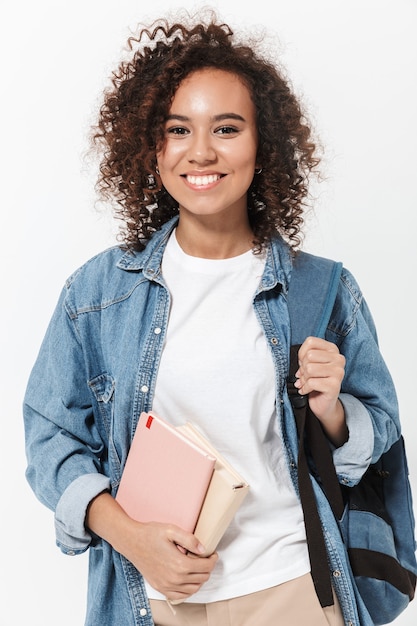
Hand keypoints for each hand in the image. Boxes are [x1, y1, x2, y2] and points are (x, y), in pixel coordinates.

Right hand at [86, 493, 217, 601]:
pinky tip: (188, 578)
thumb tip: (204, 550)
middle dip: (207, 568)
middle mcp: (174, 578)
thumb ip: (190, 539)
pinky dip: (188, 589)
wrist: (131, 541)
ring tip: (197, 566)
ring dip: (199, 579)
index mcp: (179, 564)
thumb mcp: (171, 530)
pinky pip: (180, 596)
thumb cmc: (150, 533)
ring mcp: (166, 585)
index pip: (206, 567)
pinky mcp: (160, 588)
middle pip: (202, 578)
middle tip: (205, 558)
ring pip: (193, 589)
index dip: (213, 560)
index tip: (212, 553)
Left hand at [294, 337, 347, 445]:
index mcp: (332, 349)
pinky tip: (307, 390)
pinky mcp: (335, 385)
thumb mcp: (310, 364)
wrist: (324, 403)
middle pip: (309, 355)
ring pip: (310, 369)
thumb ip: (305, 356)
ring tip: (307, 383)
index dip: (301, 353)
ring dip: (304, 379)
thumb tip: (300, 361)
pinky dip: (305, 388)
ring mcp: (338, 372)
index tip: (303, 363)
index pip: (311, 341)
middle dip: (302, 368)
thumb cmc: (316, 380)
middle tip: (305, 376)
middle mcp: (338, 359)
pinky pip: (311, 382)